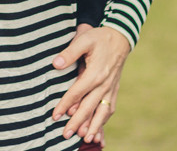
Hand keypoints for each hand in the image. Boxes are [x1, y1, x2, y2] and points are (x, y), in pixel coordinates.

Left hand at [51, 24, 130, 145]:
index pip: (76, 93)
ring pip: (102, 112)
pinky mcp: (114, 89)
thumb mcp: (84, 39)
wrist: (121, 37)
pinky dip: (104, 120)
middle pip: (89, 107)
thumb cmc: (100, 38)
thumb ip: (70, 52)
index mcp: (95, 73)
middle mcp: (104, 84)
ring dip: (93, 126)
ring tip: (85, 139)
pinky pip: (110, 108)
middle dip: (77, 123)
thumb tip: (55, 64)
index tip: (55, 116)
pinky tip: (98, 128)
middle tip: (66, 135)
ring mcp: (111, 88)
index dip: (65, 105)